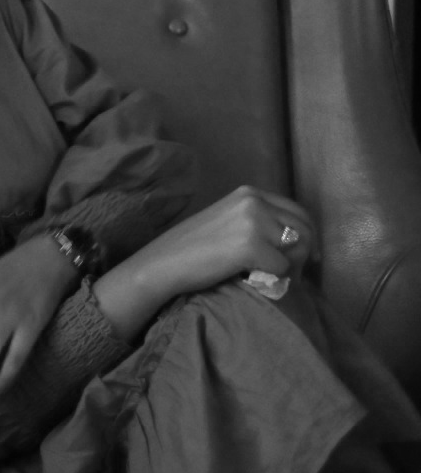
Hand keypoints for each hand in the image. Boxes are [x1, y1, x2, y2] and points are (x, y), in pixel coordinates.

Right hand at [128, 185, 312, 298]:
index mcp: (249, 193)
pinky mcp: (251, 245)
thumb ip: (258, 222)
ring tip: (271, 277)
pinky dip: (273, 278)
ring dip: (290, 267)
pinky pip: (282, 267)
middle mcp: (254, 201)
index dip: (308, 236)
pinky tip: (254, 278)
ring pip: (297, 248)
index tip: (307, 257)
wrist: (164, 262)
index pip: (298, 212)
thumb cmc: (193, 248)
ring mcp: (253, 221)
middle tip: (292, 274)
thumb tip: (295, 243)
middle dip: (303, 255)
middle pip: (304, 229)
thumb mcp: (229, 221)